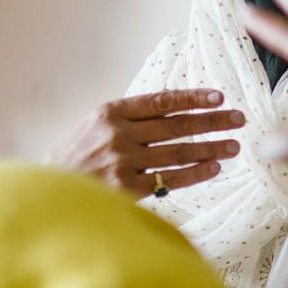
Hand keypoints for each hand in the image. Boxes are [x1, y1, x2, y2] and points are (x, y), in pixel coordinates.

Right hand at [52, 89, 245, 197]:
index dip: (193, 98)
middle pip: (176, 125)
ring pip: (177, 152)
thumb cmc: (79, 156)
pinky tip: (215, 168)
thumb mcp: (97, 125)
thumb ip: (132, 117)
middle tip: (239, 120)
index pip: (161, 101)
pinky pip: (169, 179)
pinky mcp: (126, 189)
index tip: (219, 97)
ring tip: (234, 145)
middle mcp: (117, 134)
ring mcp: (122, 162)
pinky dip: (195, 173)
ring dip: (210, 147)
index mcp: (111, 112)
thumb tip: (179, 108)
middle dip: (212, 121)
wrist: (49, 190)